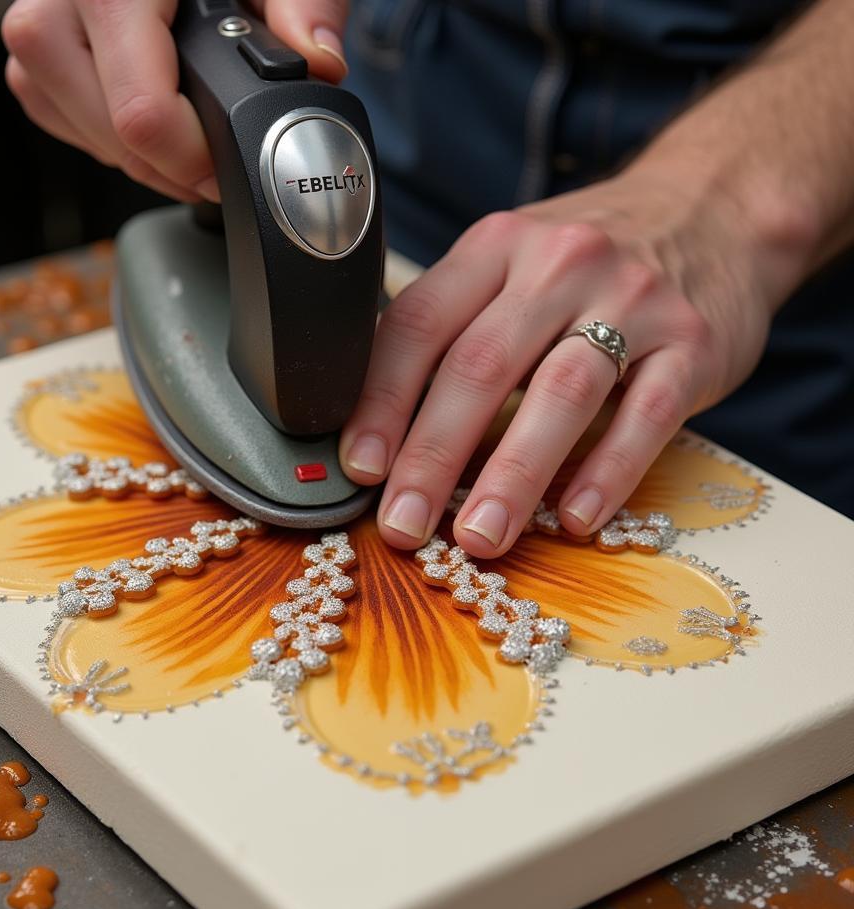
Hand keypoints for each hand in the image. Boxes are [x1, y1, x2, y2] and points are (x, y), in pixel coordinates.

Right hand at [2, 0, 349, 201]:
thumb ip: (304, 6)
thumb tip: (320, 61)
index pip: (143, 112)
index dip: (197, 159)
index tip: (230, 166)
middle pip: (111, 136)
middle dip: (173, 166)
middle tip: (214, 159)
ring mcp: (37, 26)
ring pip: (83, 136)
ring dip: (140, 157)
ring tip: (186, 135)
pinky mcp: (33, 53)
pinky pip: (62, 121)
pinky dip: (108, 138)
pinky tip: (149, 118)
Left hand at [340, 168, 776, 557]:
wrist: (712, 210)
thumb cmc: (585, 265)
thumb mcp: (511, 266)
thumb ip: (453, 331)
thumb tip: (382, 433)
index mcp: (495, 248)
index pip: (419, 325)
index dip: (381, 401)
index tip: (359, 467)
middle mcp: (559, 265)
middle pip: (480, 366)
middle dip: (432, 455)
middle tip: (402, 524)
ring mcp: (632, 301)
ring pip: (561, 393)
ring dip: (513, 475)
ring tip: (478, 537)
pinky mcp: (693, 342)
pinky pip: (646, 415)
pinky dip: (607, 471)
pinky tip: (574, 519)